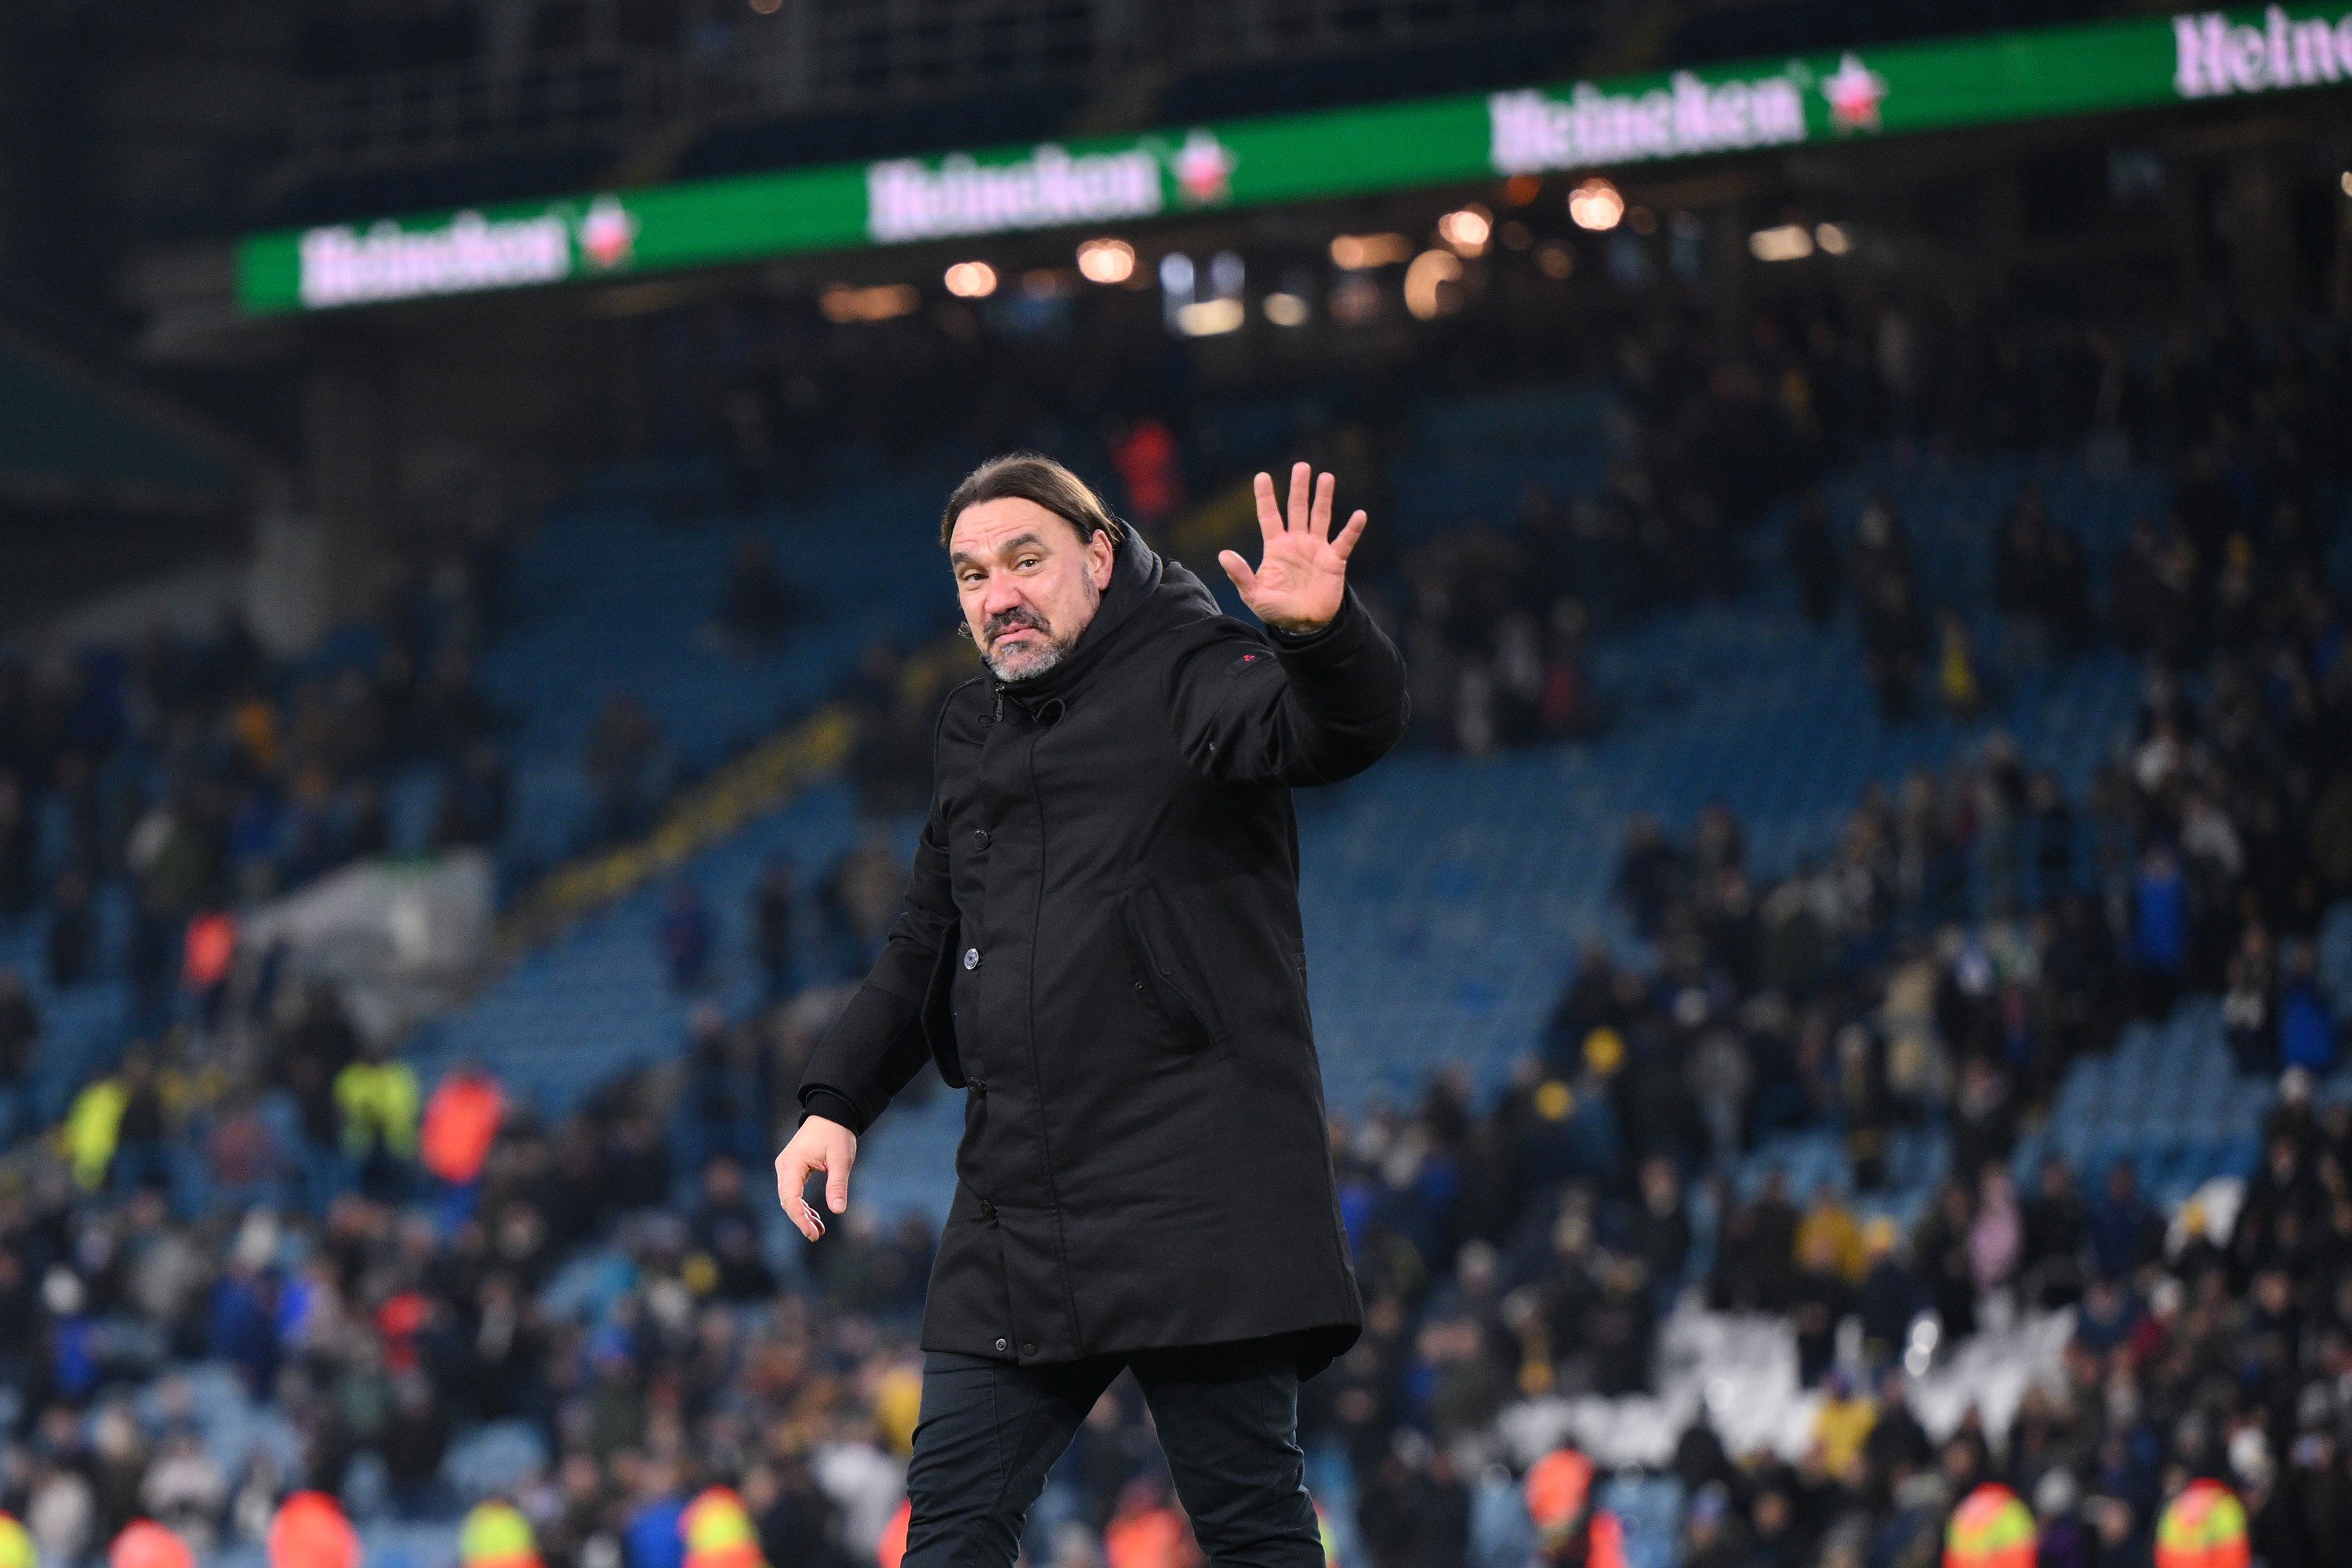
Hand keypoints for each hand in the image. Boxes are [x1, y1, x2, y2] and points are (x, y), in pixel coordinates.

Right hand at [774, 1116, 856, 1240]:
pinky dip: (804, 1205)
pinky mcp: (792, 1169)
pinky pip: (794, 1192)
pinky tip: (816, 1218)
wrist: (831, 1114)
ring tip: (819, 1231)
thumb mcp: (841, 1159)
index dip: (799, 1218)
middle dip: (801, 1220)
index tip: (812, 1233)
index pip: (790, 1198)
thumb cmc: (836, 1133)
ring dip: (803, 1214)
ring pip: (790, 1198)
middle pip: (787, 1200)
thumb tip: (838, 1210)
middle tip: (817, 1236)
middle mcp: (784, 1166)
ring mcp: (786, 1168)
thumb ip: (838, 1184)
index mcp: (792, 1163)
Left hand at [1219, 462, 1367, 633]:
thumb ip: (1240, 575)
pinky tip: (1359, 514)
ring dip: (1323, 498)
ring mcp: (1317, 549)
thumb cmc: (1276, 610)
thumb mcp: (1254, 595)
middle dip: (1299, 488)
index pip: (1269, 516)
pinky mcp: (1334, 561)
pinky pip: (1345, 541)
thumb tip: (1223, 554)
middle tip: (1302, 466)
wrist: (1304, 625)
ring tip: (1326, 477)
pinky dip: (1352, 529)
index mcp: (1276, 547)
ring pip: (1320, 517)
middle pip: (1297, 508)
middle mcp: (1297, 542)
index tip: (1262, 476)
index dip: (1265, 497)